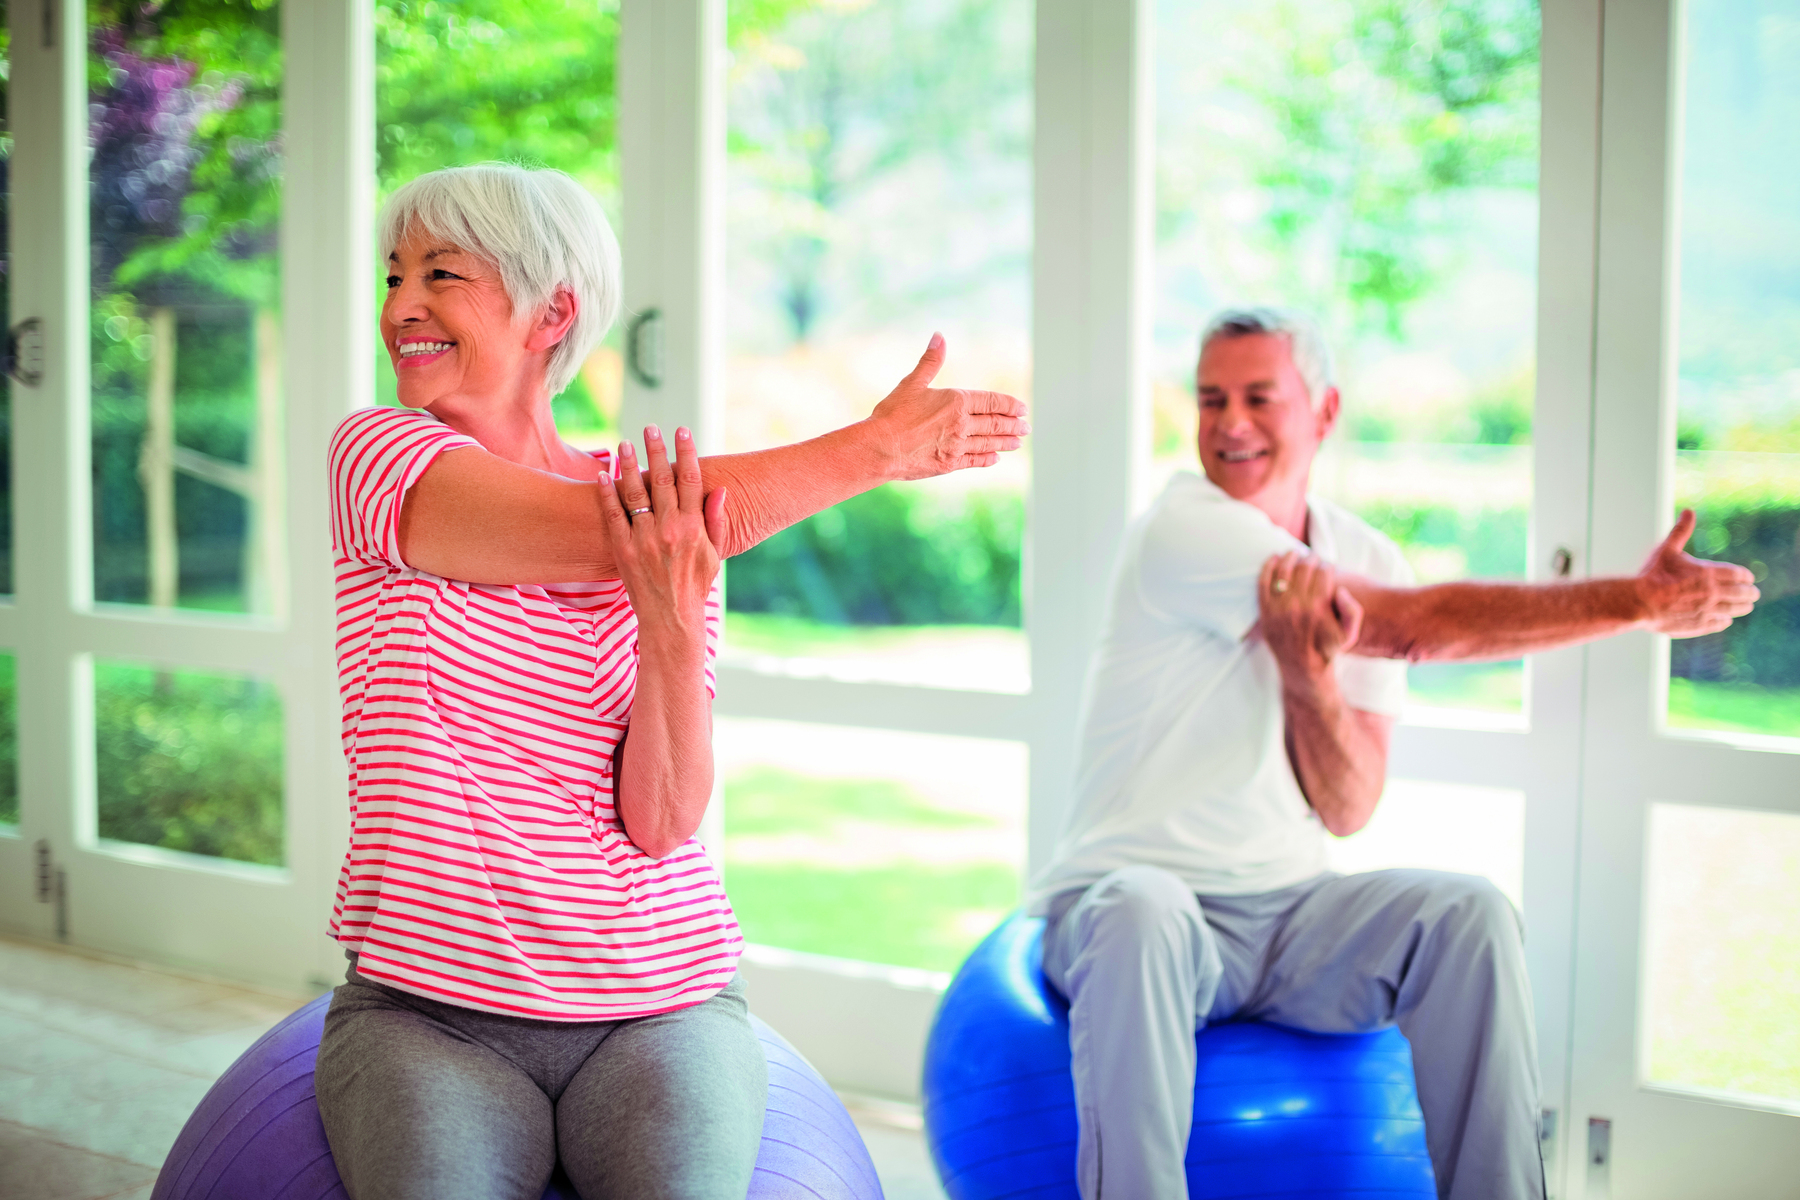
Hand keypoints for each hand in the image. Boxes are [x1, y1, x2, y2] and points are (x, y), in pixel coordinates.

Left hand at [598, 424, 727, 647]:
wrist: (671, 618)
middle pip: (663, 480)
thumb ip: (716, 521)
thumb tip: (720, 490)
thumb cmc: (696, 586)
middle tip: (651, 428)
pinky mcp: (623, 551)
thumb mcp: (715, 554)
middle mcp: (669, 530)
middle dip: (657, 450)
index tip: (682, 431)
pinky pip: (613, 516)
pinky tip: (603, 475)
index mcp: (694, 528)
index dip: (686, 453)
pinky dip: (607, 494)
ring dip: (630, 465)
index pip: (691, 481)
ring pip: (636, 493)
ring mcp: (645, 539)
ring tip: (625, 444)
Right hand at [864, 333, 1030, 479]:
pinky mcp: (949, 464)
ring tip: (1017, 443)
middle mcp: (962, 424)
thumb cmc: (893, 414)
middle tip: (1026, 427)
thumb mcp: (912, 383)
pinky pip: (974, 461)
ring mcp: (957, 446)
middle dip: (1013, 425)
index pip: (992, 402)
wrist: (880, 448)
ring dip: (1006, 442)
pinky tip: (995, 459)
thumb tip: (939, 335)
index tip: (1022, 408)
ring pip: (989, 443)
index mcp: (956, 401)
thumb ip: (930, 361)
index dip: (1009, 405)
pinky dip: (987, 459)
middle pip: (995, 423)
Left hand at [1258, 551, 1363, 684]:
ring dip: (1289, 557)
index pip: (1322, 573)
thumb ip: (1353, 611)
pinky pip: (1263, 582)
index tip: (1327, 566)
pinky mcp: (1265, 611)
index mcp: (1318, 607)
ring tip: (1294, 554)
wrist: (1302, 665)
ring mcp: (1278, 607)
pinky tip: (1273, 558)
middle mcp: (1297, 605)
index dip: (1326, 565)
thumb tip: (1340, 589)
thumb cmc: (1328, 647)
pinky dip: (1267, 567)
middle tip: (1313, 559)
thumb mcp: (1349, 633)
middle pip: (1303, 569)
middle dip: (1310, 559)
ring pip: (1283, 571)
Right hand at [1636, 510, 1758, 636]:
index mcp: (1708, 572)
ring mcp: (1708, 610)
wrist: (1639, 603)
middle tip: (1753, 594)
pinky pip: (1721, 623)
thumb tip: (1688, 512)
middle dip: (1749, 593)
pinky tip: (1725, 619)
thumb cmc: (1652, 575)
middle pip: (1742, 593)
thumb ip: (1681, 531)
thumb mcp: (1667, 550)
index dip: (1745, 576)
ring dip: (1742, 607)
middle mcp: (1713, 592)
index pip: (1738, 574)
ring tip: (1746, 607)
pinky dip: (1725, 621)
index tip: (1748, 578)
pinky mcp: (1700, 625)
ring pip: (1735, 610)